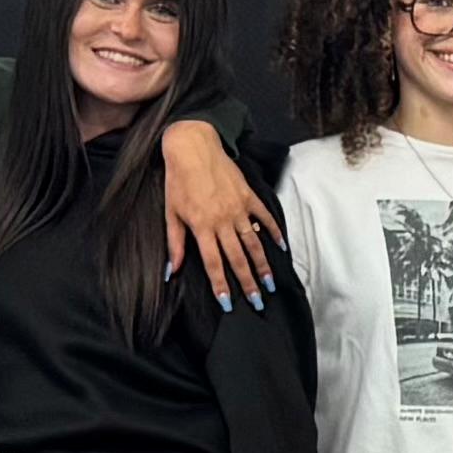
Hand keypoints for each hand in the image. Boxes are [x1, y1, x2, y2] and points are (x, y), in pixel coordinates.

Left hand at [157, 124, 279, 308]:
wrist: (193, 148)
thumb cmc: (178, 181)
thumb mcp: (171, 213)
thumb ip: (175, 243)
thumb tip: (172, 271)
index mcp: (201, 227)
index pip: (213, 263)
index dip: (221, 285)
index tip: (229, 304)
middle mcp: (222, 221)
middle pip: (237, 258)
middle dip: (247, 283)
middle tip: (257, 303)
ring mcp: (238, 208)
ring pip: (253, 243)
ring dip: (262, 265)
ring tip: (270, 283)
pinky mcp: (248, 197)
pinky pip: (264, 218)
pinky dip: (274, 232)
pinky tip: (282, 247)